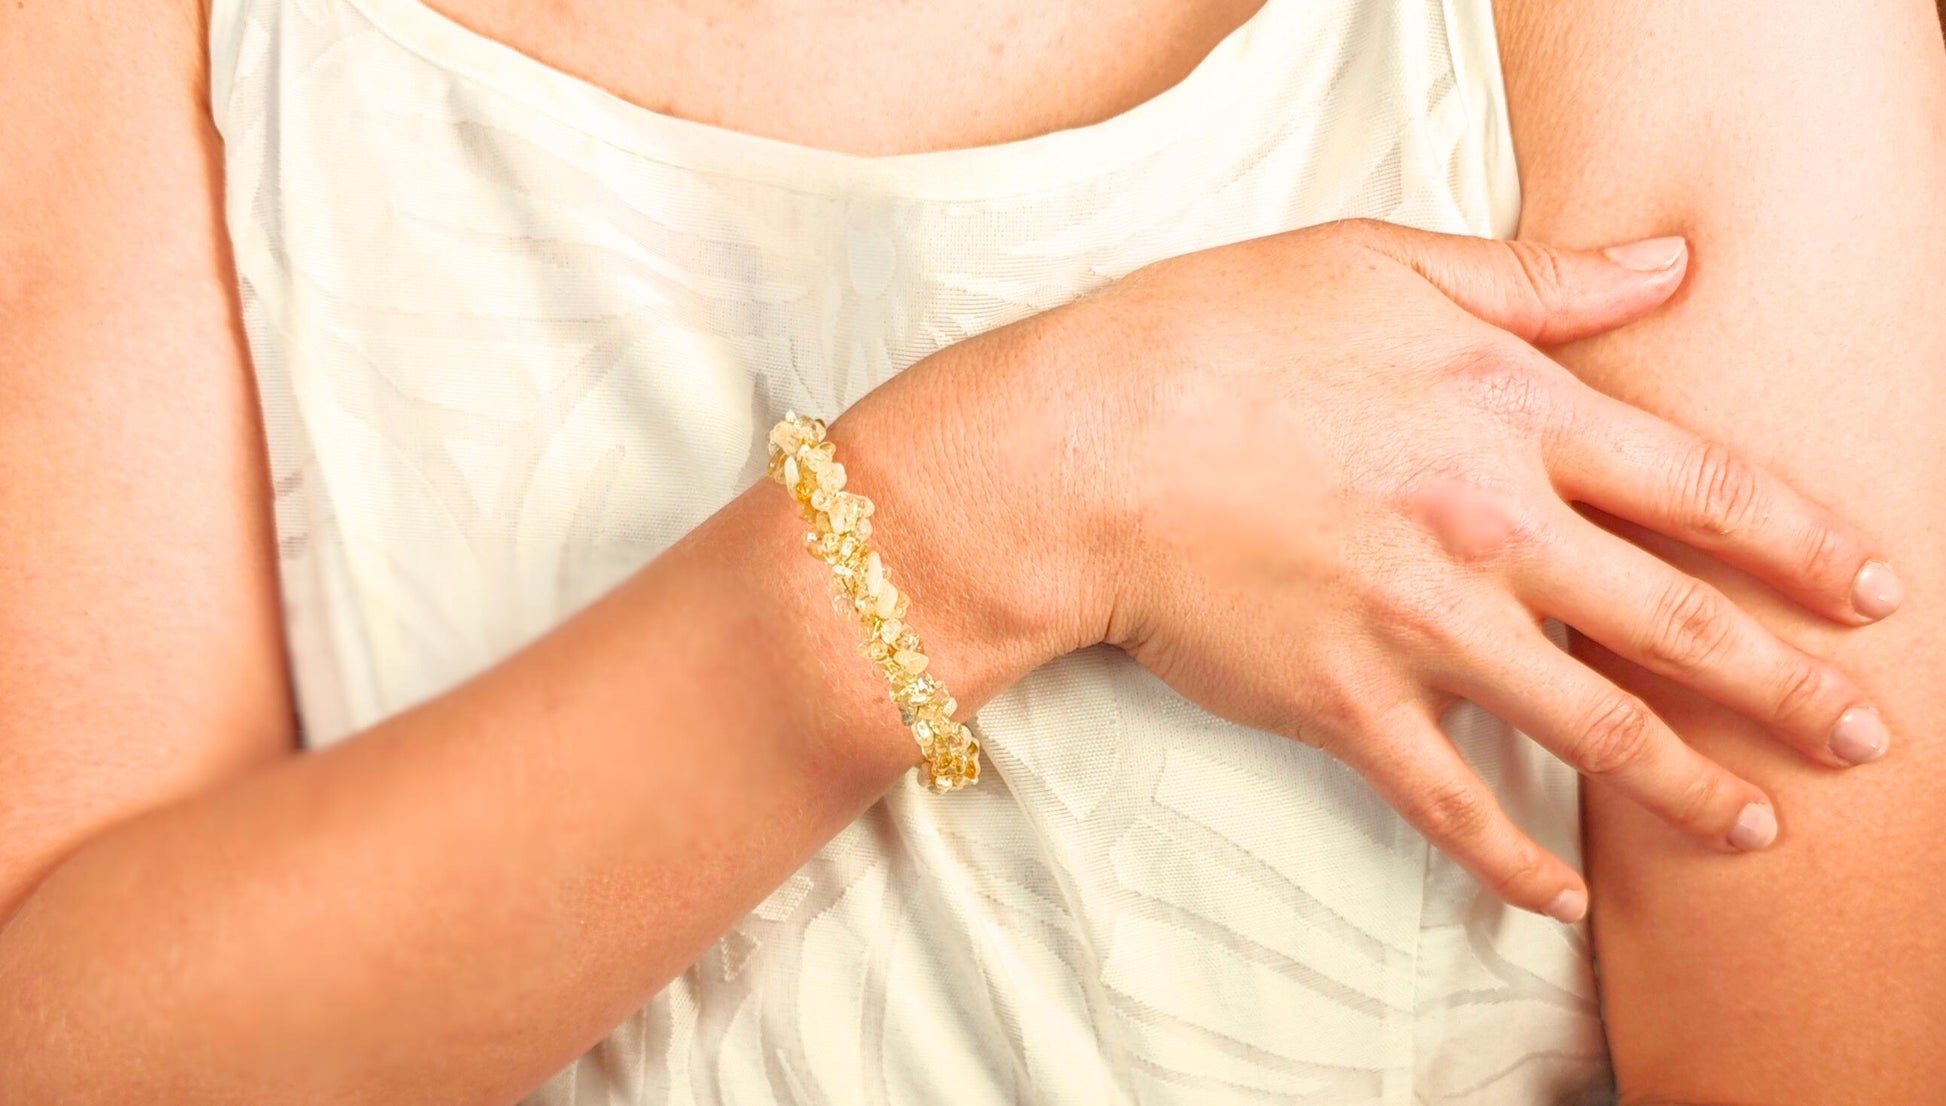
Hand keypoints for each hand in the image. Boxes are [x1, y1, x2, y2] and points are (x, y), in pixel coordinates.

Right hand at [939, 220, 1898, 921]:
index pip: (1703, 489)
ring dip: (1690, 787)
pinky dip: (1515, 860)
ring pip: (1592, 727)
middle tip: (1866, 737)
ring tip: (1760, 828)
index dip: (1802, 543)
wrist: (1081, 446)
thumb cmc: (1219, 336)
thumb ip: (1537, 277)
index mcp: (1513, 414)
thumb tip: (1666, 268)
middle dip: (1789, 688)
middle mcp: (1492, 528)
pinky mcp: (1346, 703)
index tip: (1873, 589)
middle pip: (1681, 625)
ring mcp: (1422, 627)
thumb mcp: (1382, 264)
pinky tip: (1567, 897)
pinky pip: (1452, 803)